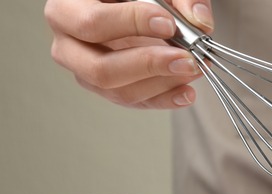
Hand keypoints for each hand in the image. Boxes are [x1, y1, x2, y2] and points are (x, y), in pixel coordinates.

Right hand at [44, 0, 213, 108]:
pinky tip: (187, 92)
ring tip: (193, 69)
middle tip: (184, 57)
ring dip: (162, 84)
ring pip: (118, 91)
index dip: (132, 24)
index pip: (93, 23)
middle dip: (148, 65)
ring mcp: (87, 72)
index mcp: (68, 10)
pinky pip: (135, 102)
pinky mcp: (109, 89)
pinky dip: (165, 100)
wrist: (135, 9)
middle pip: (100, 68)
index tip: (168, 23)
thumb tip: (199, 20)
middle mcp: (70, 45)